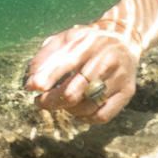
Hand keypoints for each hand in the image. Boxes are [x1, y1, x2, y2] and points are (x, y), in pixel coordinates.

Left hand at [25, 24, 139, 122]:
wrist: (125, 39)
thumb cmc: (87, 42)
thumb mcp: (66, 39)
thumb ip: (45, 56)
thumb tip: (30, 82)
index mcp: (89, 43)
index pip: (66, 64)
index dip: (47, 78)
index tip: (32, 88)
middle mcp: (107, 59)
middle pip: (74, 91)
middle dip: (51, 100)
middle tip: (40, 102)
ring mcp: (119, 77)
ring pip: (87, 106)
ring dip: (67, 110)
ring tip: (60, 103)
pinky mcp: (127, 91)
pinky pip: (102, 115)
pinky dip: (85, 118)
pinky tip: (78, 111)